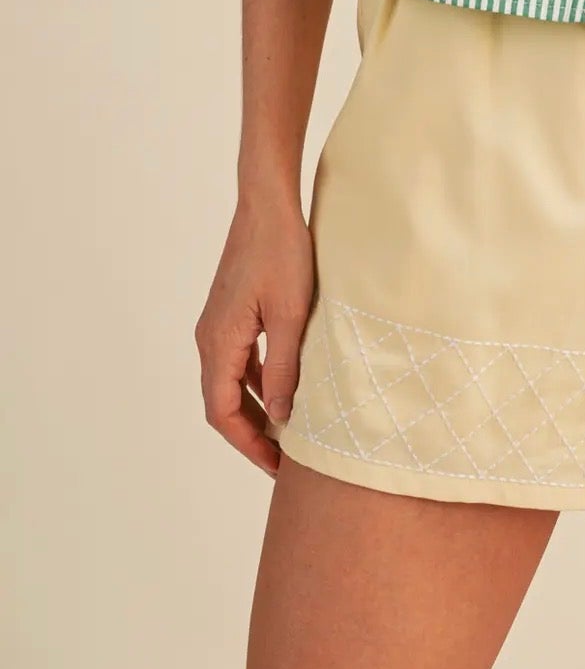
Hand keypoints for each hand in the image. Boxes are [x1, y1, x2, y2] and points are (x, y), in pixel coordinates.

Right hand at [194, 194, 314, 474]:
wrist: (267, 202)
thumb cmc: (282, 252)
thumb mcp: (290, 315)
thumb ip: (284, 368)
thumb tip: (282, 416)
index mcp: (219, 342)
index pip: (222, 412)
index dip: (249, 444)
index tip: (277, 466)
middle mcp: (210, 337)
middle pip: (222, 402)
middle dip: (252, 433)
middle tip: (284, 459)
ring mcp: (218, 324)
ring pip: (230, 382)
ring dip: (255, 408)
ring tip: (288, 431)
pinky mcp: (231, 311)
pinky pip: (239, 359)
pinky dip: (257, 381)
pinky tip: (284, 387)